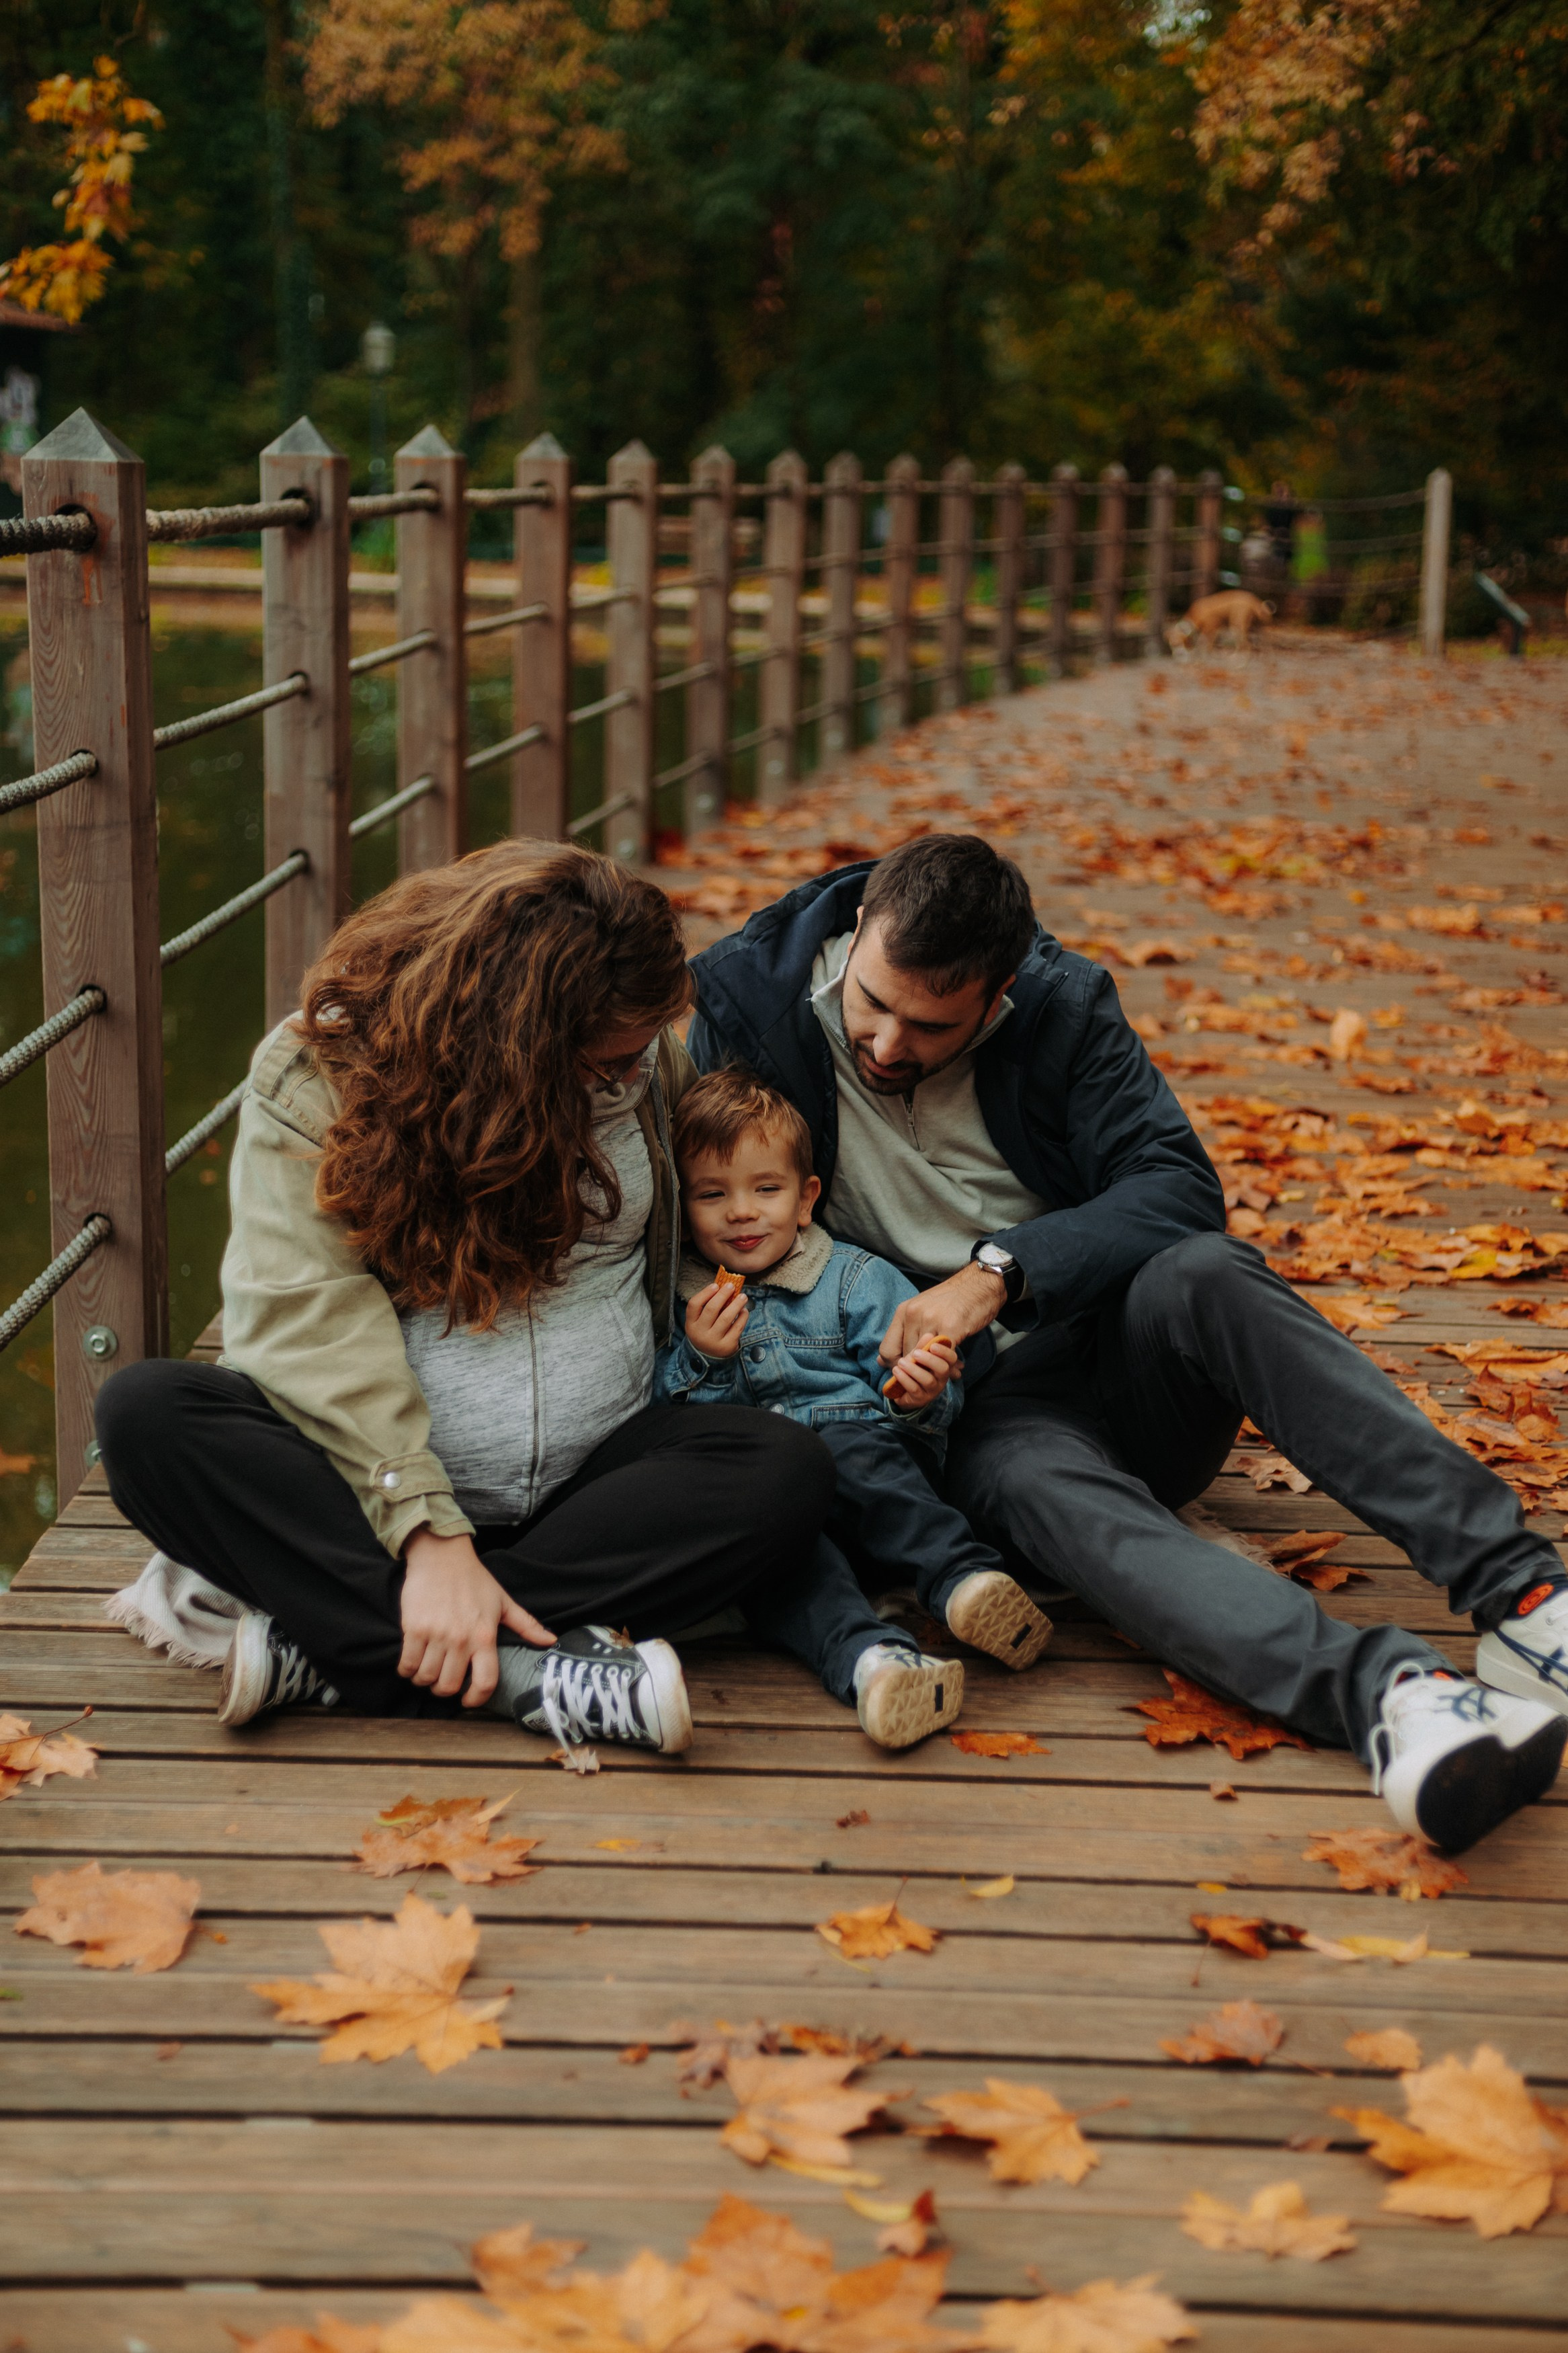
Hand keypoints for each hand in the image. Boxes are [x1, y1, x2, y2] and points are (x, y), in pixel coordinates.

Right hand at [399, 1527, 554, 1707]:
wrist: (441, 1556)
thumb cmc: (474, 1579)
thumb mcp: (503, 1602)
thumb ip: (526, 1625)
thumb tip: (550, 1640)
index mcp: (484, 1636)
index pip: (485, 1681)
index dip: (476, 1699)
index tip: (468, 1700)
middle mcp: (460, 1640)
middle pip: (449, 1686)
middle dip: (445, 1690)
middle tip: (444, 1681)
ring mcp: (436, 1635)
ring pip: (427, 1678)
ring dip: (425, 1681)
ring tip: (428, 1673)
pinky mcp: (413, 1629)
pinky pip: (407, 1665)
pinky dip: (408, 1671)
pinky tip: (412, 1665)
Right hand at [686, 1279, 749, 1359]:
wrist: (710, 1357)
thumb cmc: (707, 1332)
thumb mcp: (701, 1322)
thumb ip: (709, 1307)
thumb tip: (724, 1287)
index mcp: (691, 1324)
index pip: (694, 1305)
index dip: (705, 1293)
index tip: (716, 1285)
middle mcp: (700, 1333)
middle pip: (711, 1309)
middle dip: (723, 1295)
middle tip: (731, 1286)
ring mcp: (713, 1341)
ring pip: (726, 1318)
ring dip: (736, 1304)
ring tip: (743, 1296)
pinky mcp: (727, 1346)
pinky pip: (737, 1327)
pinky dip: (742, 1317)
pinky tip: (744, 1310)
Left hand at [879, 1261, 1006, 1366]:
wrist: (980, 1283)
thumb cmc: (952, 1298)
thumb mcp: (922, 1309)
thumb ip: (905, 1332)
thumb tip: (881, 1359)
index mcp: (904, 1311)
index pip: (887, 1349)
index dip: (896, 1365)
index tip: (909, 1369)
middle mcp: (913, 1314)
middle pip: (906, 1356)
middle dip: (918, 1369)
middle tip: (931, 1374)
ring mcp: (932, 1320)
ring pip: (924, 1358)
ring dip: (934, 1369)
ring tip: (946, 1372)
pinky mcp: (951, 1327)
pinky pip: (944, 1355)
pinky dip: (950, 1365)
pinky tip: (956, 1366)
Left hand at [883, 1332, 959, 1409]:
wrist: (903, 1392)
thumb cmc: (913, 1370)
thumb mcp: (917, 1357)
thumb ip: (921, 1347)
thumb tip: (929, 1335)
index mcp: (943, 1366)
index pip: (951, 1358)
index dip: (944, 1351)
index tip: (932, 1345)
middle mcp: (941, 1379)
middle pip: (943, 1369)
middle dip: (929, 1359)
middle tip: (916, 1353)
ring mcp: (932, 1391)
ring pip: (928, 1380)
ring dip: (913, 1369)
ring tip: (901, 1362)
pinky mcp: (920, 1399)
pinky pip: (914, 1388)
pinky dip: (904, 1378)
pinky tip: (896, 1370)